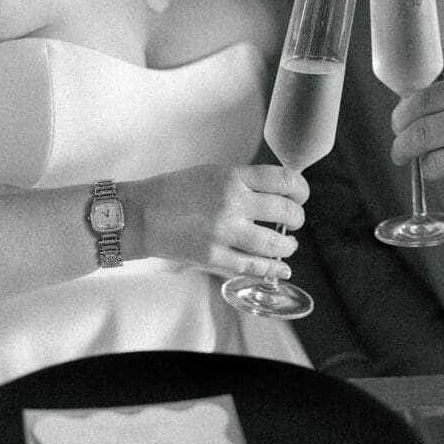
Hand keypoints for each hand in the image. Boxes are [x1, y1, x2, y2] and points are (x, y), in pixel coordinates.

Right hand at [126, 163, 308, 279]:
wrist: (141, 214)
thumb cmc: (175, 190)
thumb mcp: (213, 173)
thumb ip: (244, 181)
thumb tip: (277, 190)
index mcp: (232, 177)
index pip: (283, 180)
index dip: (300, 189)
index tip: (301, 194)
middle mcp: (232, 203)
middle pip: (284, 211)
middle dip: (297, 217)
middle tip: (295, 219)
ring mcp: (224, 233)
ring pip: (273, 243)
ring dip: (288, 245)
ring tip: (288, 244)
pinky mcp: (214, 257)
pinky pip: (252, 267)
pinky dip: (272, 270)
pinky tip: (282, 269)